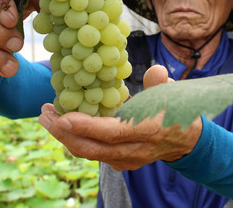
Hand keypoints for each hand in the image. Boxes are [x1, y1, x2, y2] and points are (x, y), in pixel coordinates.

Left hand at [38, 65, 201, 170]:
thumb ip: (161, 83)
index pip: (113, 133)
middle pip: (93, 148)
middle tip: (44, 113)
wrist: (187, 141)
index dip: (86, 127)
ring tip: (47, 117)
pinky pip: (93, 154)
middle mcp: (135, 151)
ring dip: (65, 137)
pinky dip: (76, 141)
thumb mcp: (173, 94)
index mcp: (149, 132)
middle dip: (64, 132)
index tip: (62, 115)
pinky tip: (64, 126)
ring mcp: (127, 160)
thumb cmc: (177, 111)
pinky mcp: (121, 162)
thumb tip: (156, 70)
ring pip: (89, 153)